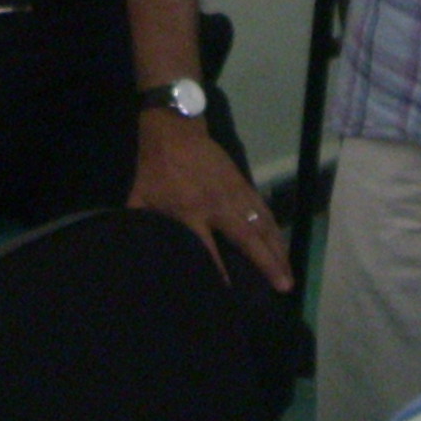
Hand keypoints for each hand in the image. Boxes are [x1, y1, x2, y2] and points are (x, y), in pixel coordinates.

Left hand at [129, 108, 292, 290]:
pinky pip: (264, 210)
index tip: (230, 292)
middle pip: (248, 238)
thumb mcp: (140, 196)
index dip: (219, 269)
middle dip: (268, 263)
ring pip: (262, 225)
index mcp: (189, 211)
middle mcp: (217, 205)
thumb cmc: (156, 167)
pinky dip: (276, 229)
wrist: (175, 129)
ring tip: (289, 273)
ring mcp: (234, 193)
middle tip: (285, 287)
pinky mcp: (243, 183)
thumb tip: (131, 250)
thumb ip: (137, 224)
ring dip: (278, 249)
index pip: (206, 247)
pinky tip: (283, 246)